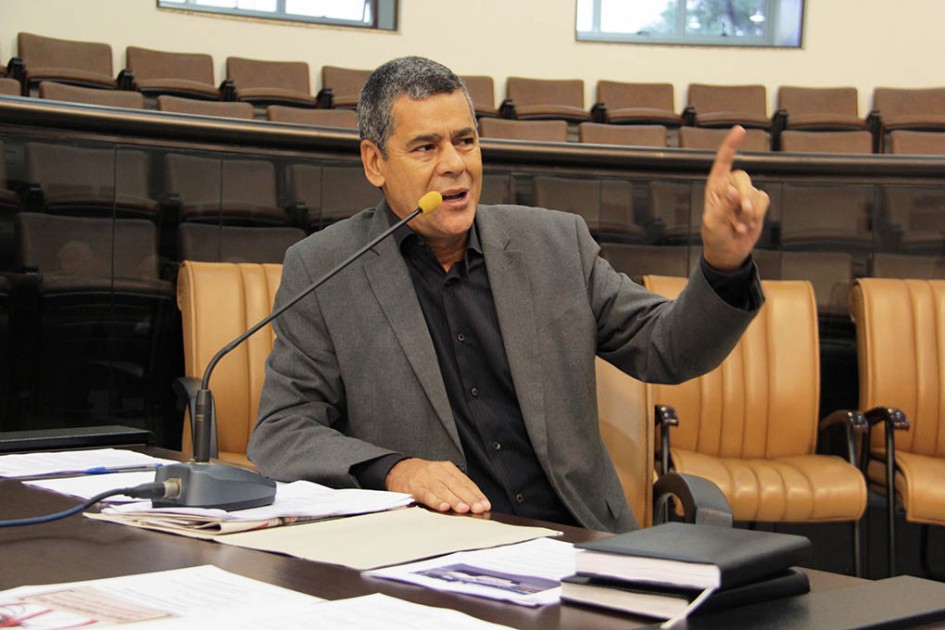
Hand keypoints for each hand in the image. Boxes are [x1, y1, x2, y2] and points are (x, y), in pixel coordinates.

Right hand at [386, 458, 491, 513]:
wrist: (398, 469)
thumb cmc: (423, 476)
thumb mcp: (441, 476)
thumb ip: (455, 487)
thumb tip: (473, 503)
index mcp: (447, 469)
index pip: (466, 482)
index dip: (476, 494)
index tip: (485, 504)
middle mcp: (438, 472)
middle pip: (457, 486)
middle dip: (469, 498)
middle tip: (478, 508)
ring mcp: (426, 479)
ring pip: (443, 490)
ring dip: (455, 500)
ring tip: (464, 509)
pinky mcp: (415, 487)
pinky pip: (427, 494)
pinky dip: (435, 501)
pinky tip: (443, 507)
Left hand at [701, 125, 769, 271]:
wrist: (729, 252)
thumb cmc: (714, 237)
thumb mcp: (713, 224)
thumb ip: (723, 207)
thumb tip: (733, 191)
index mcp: (714, 188)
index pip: (722, 162)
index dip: (731, 145)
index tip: (740, 130)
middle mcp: (729, 188)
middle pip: (742, 177)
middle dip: (743, 197)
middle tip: (738, 216)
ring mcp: (745, 195)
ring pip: (755, 191)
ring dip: (749, 211)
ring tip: (739, 225)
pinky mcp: (757, 204)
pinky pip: (764, 200)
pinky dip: (758, 214)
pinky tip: (748, 225)